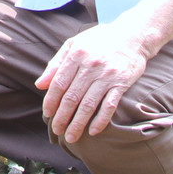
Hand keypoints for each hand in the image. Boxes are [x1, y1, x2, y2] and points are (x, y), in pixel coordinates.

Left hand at [35, 22, 150, 142]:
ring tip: (71, 137)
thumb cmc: (99, 40)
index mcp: (76, 55)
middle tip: (57, 130)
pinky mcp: (122, 84)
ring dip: (78, 123)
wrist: (132, 36)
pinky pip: (109, 105)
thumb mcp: (74, 44)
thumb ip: (56, 64)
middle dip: (62, 116)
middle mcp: (90, 66)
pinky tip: (93, 131)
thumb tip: (40, 84)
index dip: (51, 100)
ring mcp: (107, 76)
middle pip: (72, 97)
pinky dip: (101, 120)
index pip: (59, 83)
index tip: (47, 114)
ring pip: (89, 104)